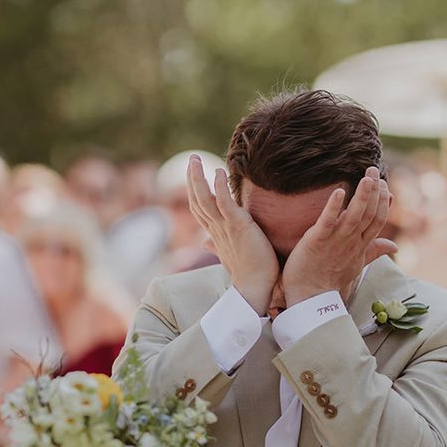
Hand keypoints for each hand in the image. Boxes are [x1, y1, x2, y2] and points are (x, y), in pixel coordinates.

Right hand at [186, 155, 278, 314]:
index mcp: (214, 233)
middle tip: (191, 159)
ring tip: (195, 160)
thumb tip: (203, 242)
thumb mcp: (228, 254)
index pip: (199, 208)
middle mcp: (215, 228)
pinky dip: (220, 187)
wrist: (255, 288)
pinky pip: (225, 204)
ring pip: (205, 199)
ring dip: (199, 178)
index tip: (194, 174)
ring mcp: (224, 227)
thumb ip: (215, 244)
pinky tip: (218, 172)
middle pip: (198, 200)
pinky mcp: (238, 226)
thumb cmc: (246, 272)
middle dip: (193, 179)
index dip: (195, 190)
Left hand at [281, 167, 396, 307]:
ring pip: (355, 215)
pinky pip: (327, 222)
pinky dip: (334, 207)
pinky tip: (339, 192)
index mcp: (359, 246)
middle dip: (374, 191)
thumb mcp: (355, 265)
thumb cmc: (329, 282)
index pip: (377, 220)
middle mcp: (351, 242)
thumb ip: (373, 251)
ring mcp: (335, 241)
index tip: (386, 186)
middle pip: (369, 213)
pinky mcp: (317, 241)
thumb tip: (394, 246)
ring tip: (367, 177)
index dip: (383, 202)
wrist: (310, 301)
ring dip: (362, 195)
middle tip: (373, 169)